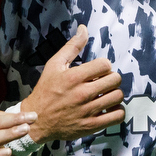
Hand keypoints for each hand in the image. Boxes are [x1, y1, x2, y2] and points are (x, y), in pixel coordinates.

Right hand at [21, 25, 125, 141]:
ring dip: (114, 94)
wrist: (37, 120)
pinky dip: (117, 111)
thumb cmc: (46, 91)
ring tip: (106, 95)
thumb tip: (83, 29)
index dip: (104, 66)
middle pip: (115, 80)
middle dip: (111, 78)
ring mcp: (88, 111)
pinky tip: (109, 108)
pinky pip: (117, 116)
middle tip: (103, 82)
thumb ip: (71, 47)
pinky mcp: (92, 126)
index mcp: (74, 77)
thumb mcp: (54, 65)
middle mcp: (82, 94)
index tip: (98, 71)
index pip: (105, 64)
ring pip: (118, 97)